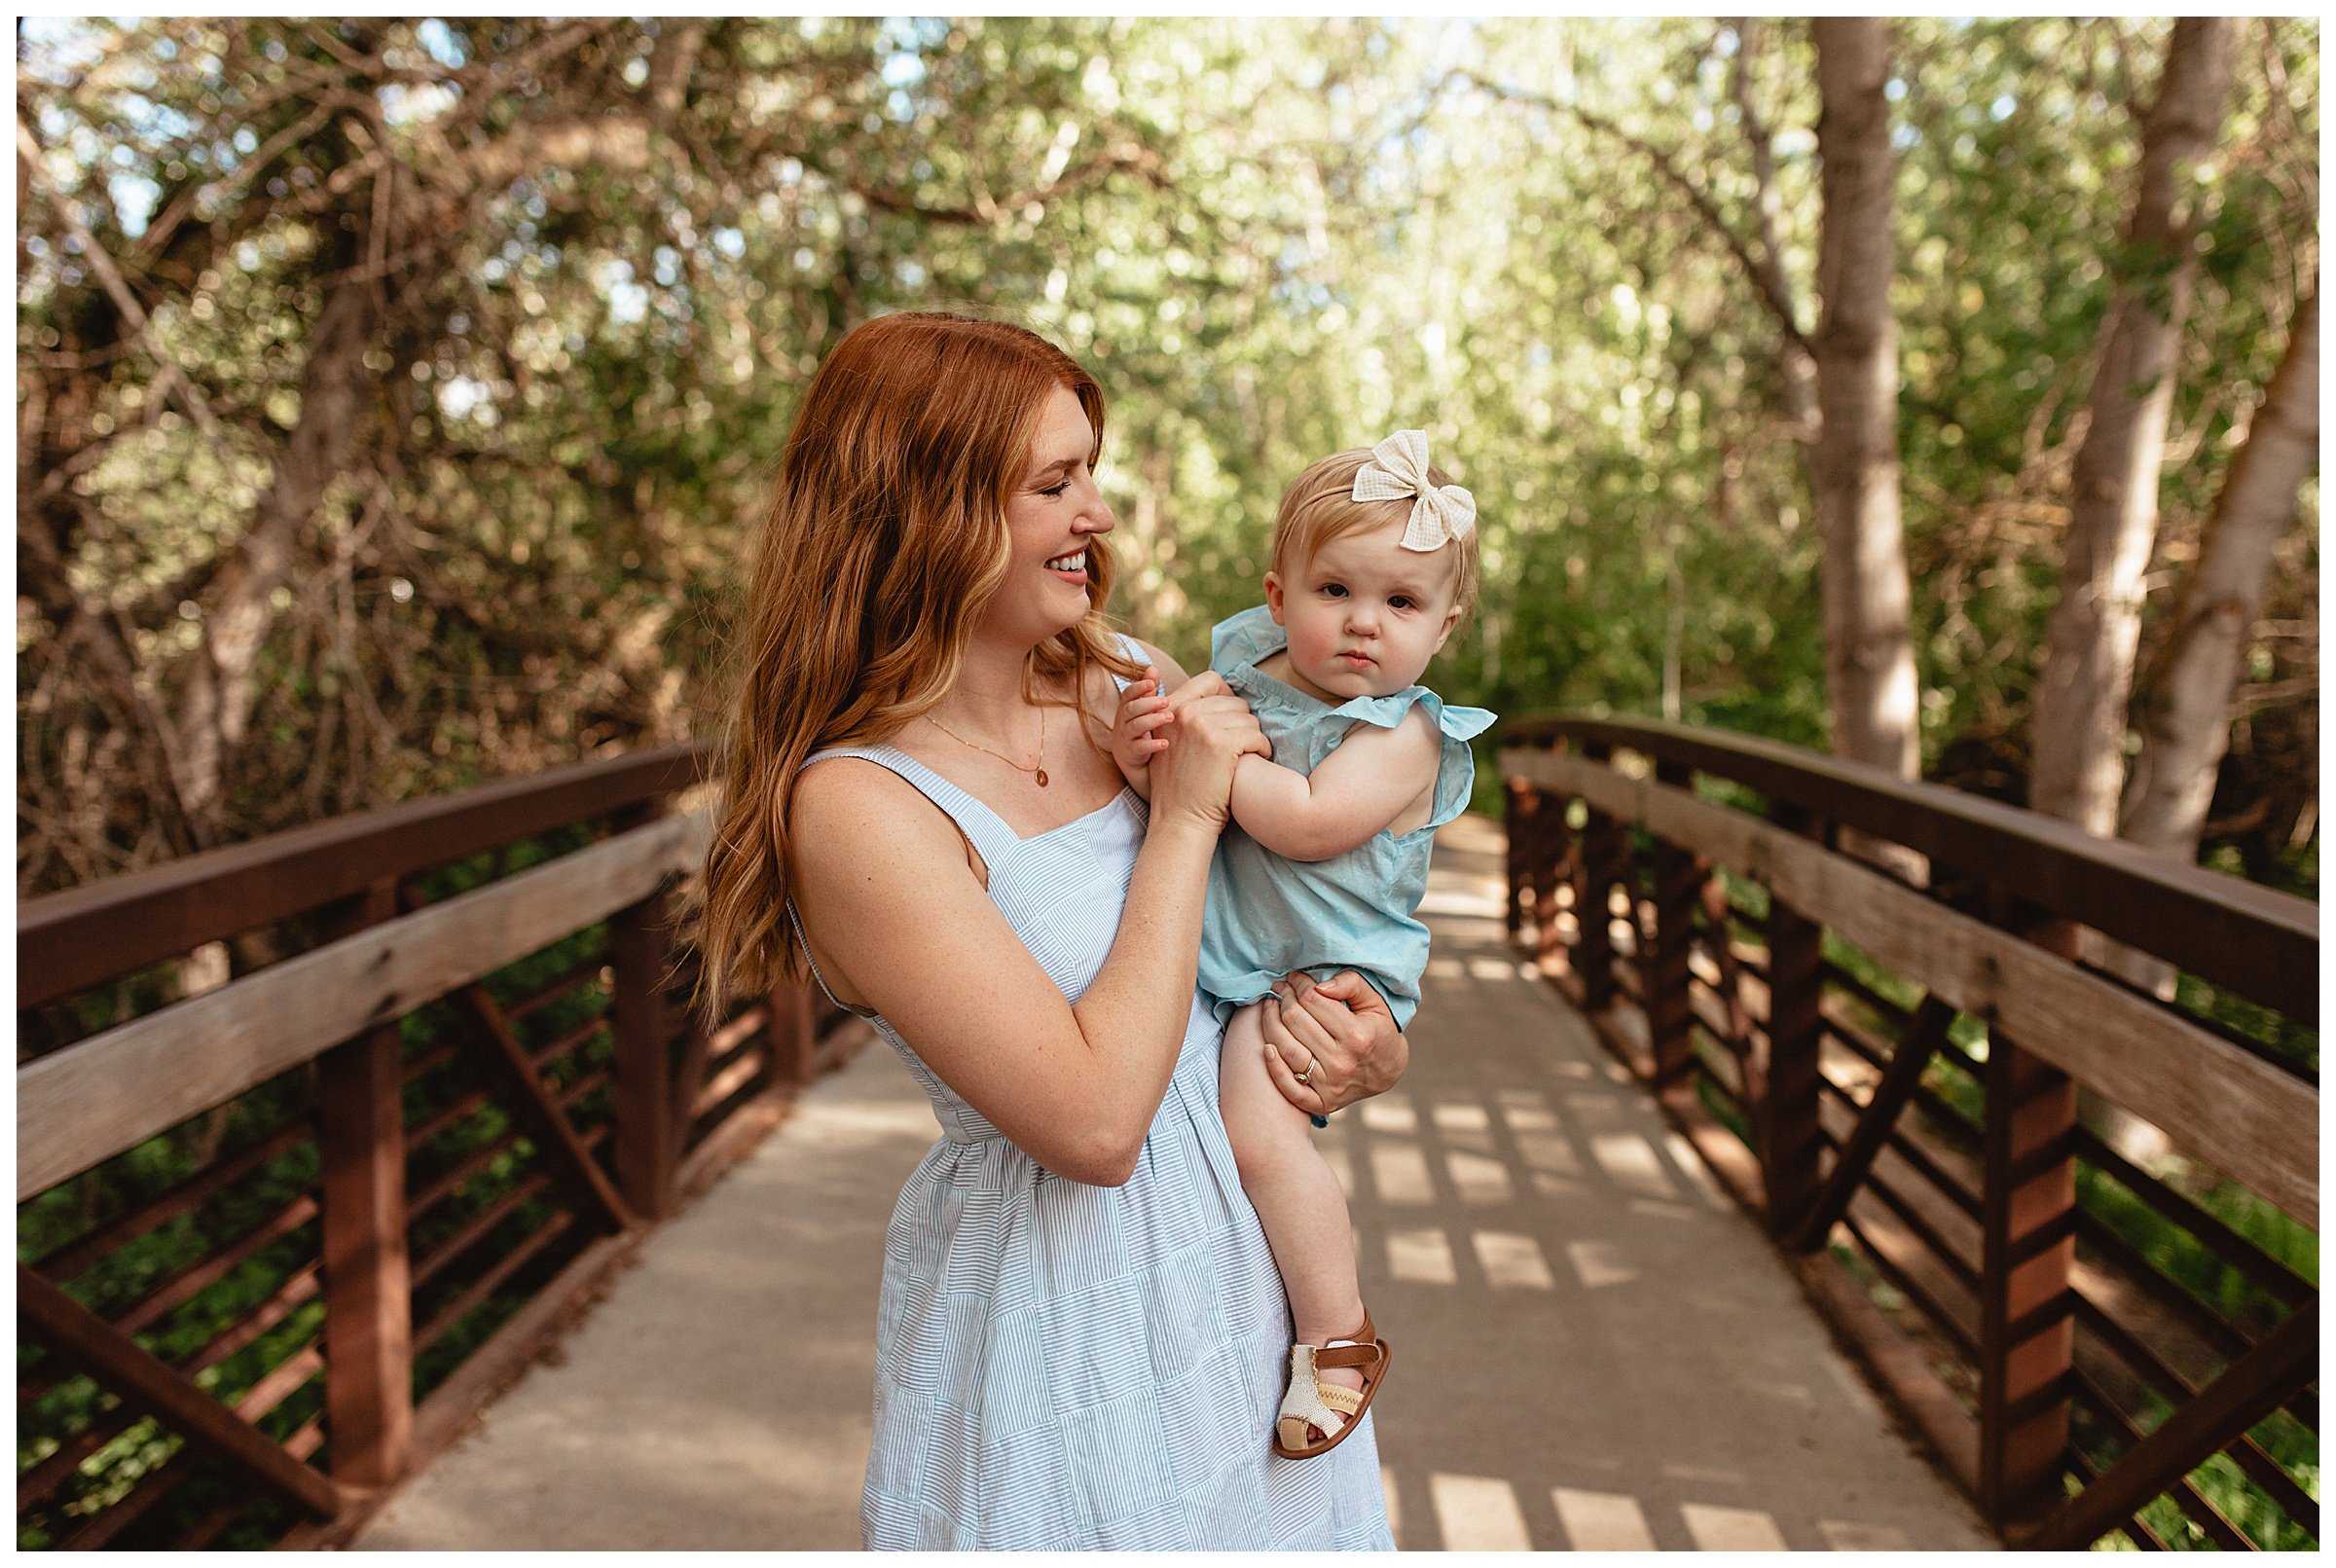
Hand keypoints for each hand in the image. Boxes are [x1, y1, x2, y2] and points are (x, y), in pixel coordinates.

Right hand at [1112, 667, 1171, 787]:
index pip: (1128, 694)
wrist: (1131, 758)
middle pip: (1131, 709)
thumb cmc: (1140, 728)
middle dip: (1148, 703)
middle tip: (1167, 701)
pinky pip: (1140, 748)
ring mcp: (1125, 737)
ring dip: (1153, 720)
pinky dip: (1152, 745)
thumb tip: (1153, 667)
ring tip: (1169, 717)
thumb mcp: (1143, 709)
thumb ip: (1148, 690)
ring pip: (1135, 727)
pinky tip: (1166, 743)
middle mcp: (1122, 721)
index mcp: (1126, 708)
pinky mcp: (1131, 753)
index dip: (1138, 687)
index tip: (1153, 683)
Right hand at [1147, 671, 1267, 833]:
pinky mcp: (1223, 744)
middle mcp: (1185, 712)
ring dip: (1252, 739)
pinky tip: (1253, 763)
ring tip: (1244, 758)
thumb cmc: (1180, 787)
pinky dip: (1262, 750)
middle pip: (1235, 702)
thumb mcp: (1168, 743)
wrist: (1179, 820)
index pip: (1211, 680)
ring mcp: (1203, 727)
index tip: (1229, 721)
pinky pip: (1257, 736)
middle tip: (1238, 748)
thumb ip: (1185, 717)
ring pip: (1250, 719)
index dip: (1226, 697)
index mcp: (1171, 708)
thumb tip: (1221, 695)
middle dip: (1242, 725)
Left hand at [1259, 970, 1407, 1117]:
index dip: (1299, 984)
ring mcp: (1330, 1085)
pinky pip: (1289, 1087)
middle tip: (1280, 989)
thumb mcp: (1374, 1002)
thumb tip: (1318, 986)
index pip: (1313, 1001)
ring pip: (1286, 1049)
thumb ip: (1351, 984)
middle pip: (1295, 1021)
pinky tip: (1267, 1047)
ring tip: (1270, 1007)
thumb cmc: (1378, 1031)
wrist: (1387, 1072)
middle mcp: (1341, 1062)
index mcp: (1356, 1035)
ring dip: (1270, 1023)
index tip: (1293, 977)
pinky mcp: (1321, 1102)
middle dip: (1283, 998)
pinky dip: (1273, 1068)